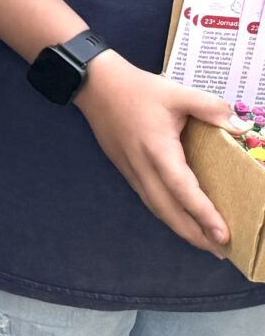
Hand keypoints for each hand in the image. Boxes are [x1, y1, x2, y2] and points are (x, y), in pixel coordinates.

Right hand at [76, 56, 235, 255]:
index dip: (203, 213)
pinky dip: (166, 214)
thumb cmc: (137, 89)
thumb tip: (240, 127)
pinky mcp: (125, 169)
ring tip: (205, 243)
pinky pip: (148, 198)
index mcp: (157, 149)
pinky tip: (179, 219)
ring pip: (156, 208)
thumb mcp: (176, 92)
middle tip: (221, 251)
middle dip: (194, 234)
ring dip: (180, 229)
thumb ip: (211, 107)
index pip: (183, 189)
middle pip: (168, 210)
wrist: (95, 84)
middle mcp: (142, 166)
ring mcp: (131, 170)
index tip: (223, 234)